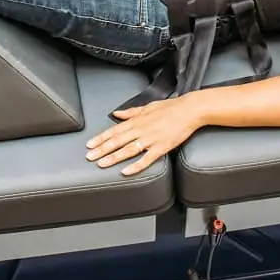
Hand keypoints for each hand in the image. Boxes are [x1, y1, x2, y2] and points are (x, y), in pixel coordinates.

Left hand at [85, 96, 204, 175]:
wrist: (190, 110)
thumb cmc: (170, 108)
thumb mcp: (147, 107)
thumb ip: (131, 112)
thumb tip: (116, 113)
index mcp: (137, 121)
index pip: (114, 131)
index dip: (100, 138)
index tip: (89, 145)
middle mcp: (141, 130)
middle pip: (117, 141)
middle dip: (101, 149)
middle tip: (89, 157)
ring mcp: (151, 139)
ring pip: (128, 150)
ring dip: (113, 157)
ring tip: (102, 164)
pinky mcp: (162, 147)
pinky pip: (146, 159)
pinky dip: (135, 165)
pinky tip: (125, 171)